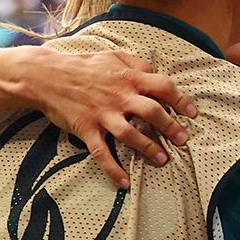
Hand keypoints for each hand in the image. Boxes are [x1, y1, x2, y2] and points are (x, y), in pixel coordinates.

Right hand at [22, 48, 196, 188]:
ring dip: (148, 148)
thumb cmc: (84, 66)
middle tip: (184, 141)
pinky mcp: (87, 129)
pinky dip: (113, 169)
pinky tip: (125, 183)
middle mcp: (119, 96)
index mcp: (129, 78)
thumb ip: (137, 64)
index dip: (181, 100)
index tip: (192, 113)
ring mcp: (102, 114)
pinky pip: (101, 153)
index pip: (163, 87)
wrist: (46, 77)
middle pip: (152, 112)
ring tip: (162, 160)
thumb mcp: (113, 56)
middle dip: (171, 127)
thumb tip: (156, 72)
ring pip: (130, 134)